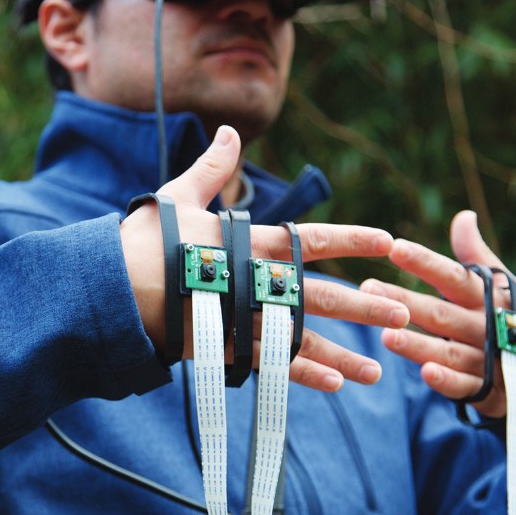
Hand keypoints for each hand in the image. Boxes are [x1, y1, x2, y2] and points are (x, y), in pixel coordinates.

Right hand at [121, 125, 409, 392]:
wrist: (111, 289)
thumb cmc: (143, 240)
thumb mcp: (178, 196)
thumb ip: (212, 168)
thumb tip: (230, 130)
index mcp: (248, 242)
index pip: (312, 239)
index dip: (352, 240)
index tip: (388, 241)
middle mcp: (254, 281)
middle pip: (318, 294)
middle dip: (363, 304)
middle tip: (404, 312)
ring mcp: (241, 318)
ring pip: (302, 338)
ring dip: (343, 352)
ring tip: (377, 370)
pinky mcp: (224, 347)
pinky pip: (270, 365)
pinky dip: (301, 374)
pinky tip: (334, 384)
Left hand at [360, 210, 515, 421]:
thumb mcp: (503, 285)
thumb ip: (475, 255)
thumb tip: (464, 216)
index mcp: (487, 297)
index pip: (454, 276)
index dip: (426, 263)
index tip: (395, 247)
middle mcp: (487, 326)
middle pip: (441, 314)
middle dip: (405, 301)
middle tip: (368, 287)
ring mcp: (489, 359)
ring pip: (448, 351)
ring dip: (417, 344)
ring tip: (385, 334)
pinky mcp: (490, 391)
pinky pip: (467, 387)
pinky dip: (448, 380)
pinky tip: (425, 373)